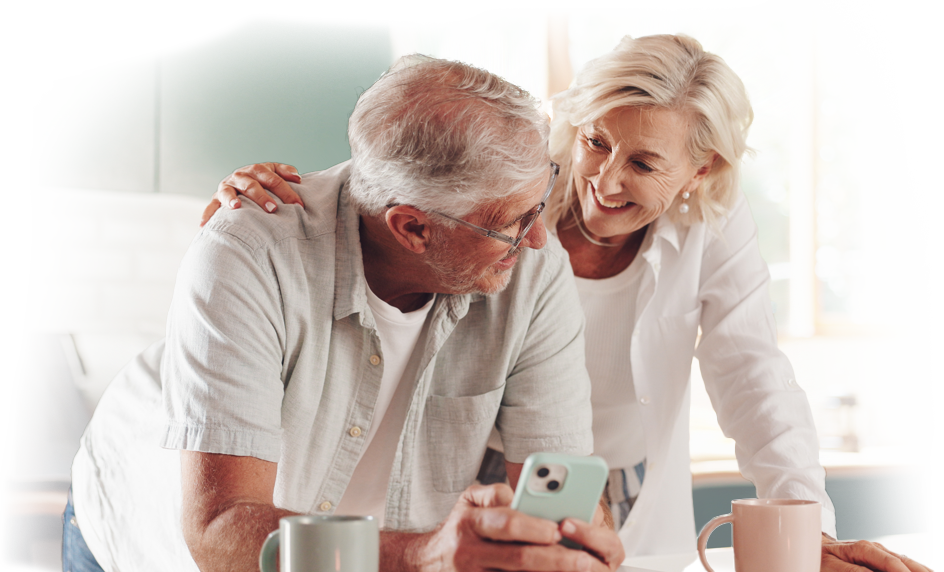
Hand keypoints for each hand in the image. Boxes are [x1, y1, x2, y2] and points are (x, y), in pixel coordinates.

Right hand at [200, 162, 304, 225]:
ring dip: (231, 199)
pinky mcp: (216, 198)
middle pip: (251, 184)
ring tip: (236, 207)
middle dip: (261, 196)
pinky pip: (211, 206)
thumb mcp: (273, 173)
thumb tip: (297, 178)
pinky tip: (204, 226)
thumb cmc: (262, 181)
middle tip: (273, 209)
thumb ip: (285, 173)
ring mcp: (227, 187)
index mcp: (256, 170)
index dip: (286, 191)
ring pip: (228, 192)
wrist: (240, 181)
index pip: (272, 179)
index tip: (298, 205)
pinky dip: (208, 215)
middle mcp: (240, 176)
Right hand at [414, 483, 617, 571]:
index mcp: (469, 523)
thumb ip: (495, 494)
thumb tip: (522, 496)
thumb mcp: (467, 500)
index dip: (534, 527)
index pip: (505, 523)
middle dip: (556, 560)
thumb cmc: (457, 527)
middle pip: (519, 559)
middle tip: (585, 561)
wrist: (426, 563)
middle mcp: (470, 553)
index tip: (559, 528)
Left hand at [821, 534, 933, 571]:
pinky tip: (926, 571)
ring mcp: (883, 556)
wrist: (815, 548)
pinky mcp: (884, 562)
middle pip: (905, 563)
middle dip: (918, 571)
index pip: (891, 563)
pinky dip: (915, 568)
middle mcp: (878, 550)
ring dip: (920, 569)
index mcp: (864, 549)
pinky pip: (904, 565)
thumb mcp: (833, 566)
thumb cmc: (822, 558)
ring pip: (908, 563)